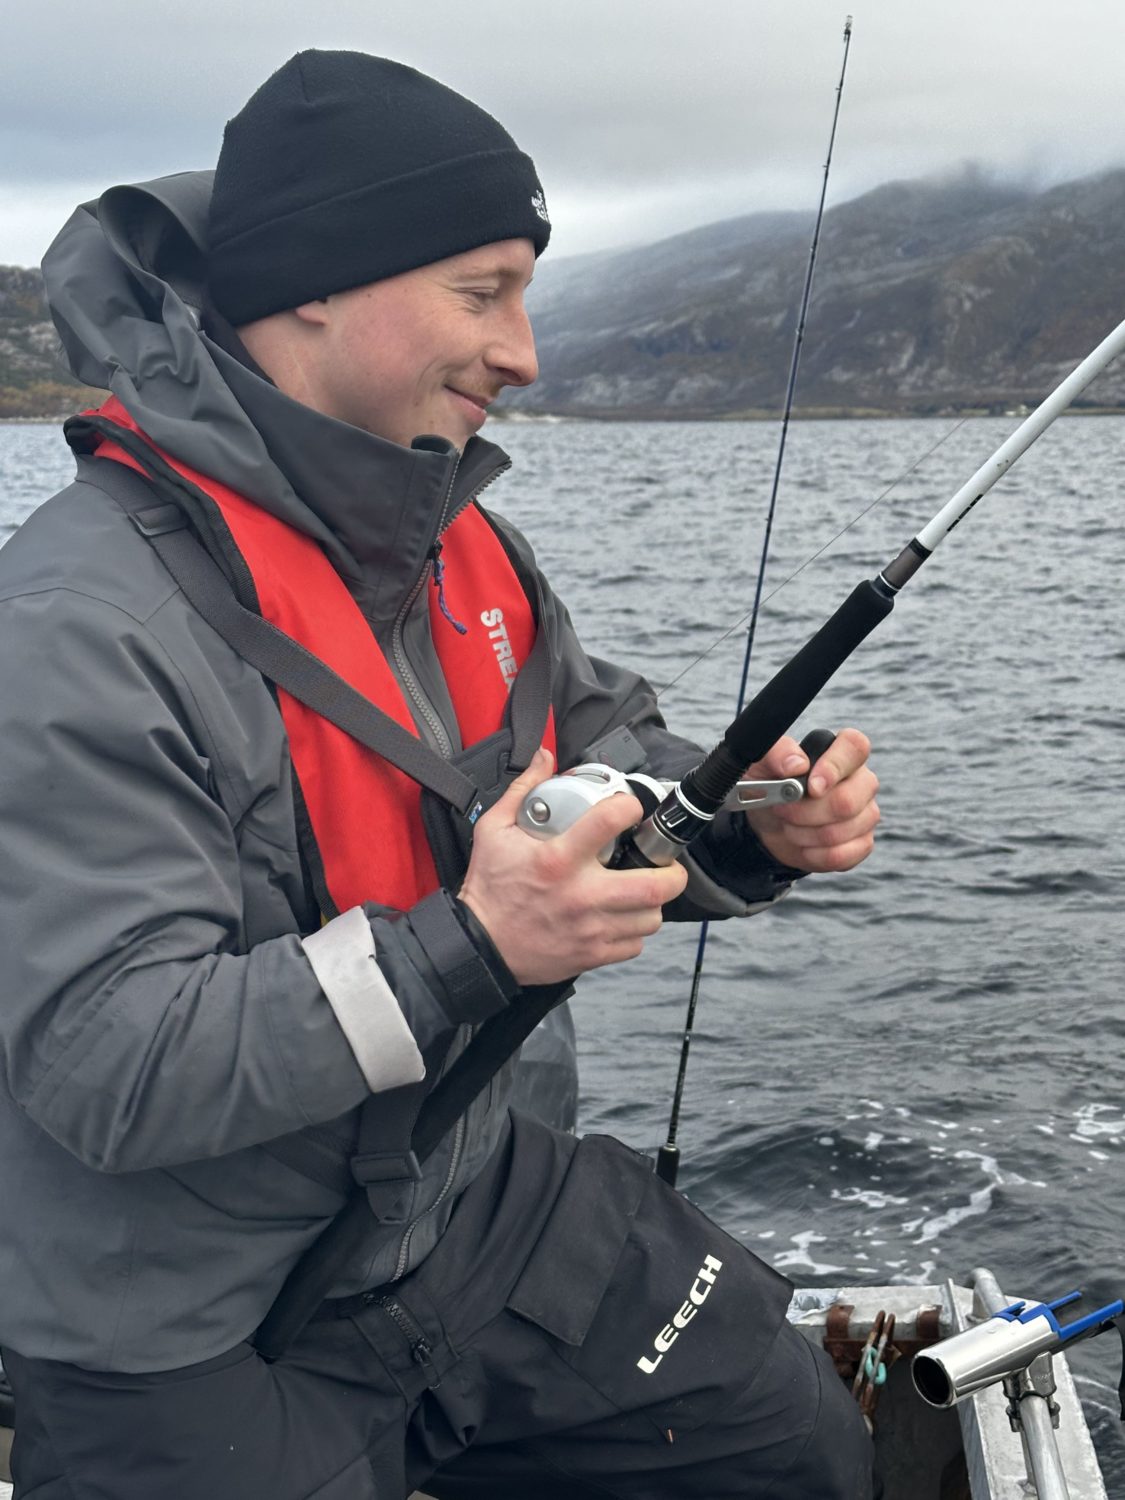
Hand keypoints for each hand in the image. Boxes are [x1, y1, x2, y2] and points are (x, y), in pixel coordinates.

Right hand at [459, 747, 688, 985]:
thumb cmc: (489, 889)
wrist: (479, 946)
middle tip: (663, 862)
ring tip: (641, 890)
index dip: (630, 807)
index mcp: (558, 859)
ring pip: (651, 917)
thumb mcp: (494, 830)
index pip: (611, 821)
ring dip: (653, 901)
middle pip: (655, 885)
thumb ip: (523, 790)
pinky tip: (622, 917)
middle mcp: (581, 894)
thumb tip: (544, 758)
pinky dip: (635, 930)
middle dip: (671, 871)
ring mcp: (590, 928)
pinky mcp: (592, 954)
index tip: (630, 809)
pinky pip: (635, 944)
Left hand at [747, 727, 878, 873]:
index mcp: (840, 752)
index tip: (810, 787)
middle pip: (847, 800)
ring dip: (805, 834)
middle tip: (782, 809)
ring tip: (790, 825)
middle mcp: (860, 780)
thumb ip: (776, 754)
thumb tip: (798, 764)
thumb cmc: (768, 785)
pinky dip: (815, 855)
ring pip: (844, 830)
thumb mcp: (760, 764)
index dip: (834, 767)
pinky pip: (843, 855)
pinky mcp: (862, 842)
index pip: (855, 747)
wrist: (768, 822)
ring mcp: (866, 812)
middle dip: (806, 812)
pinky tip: (804, 845)